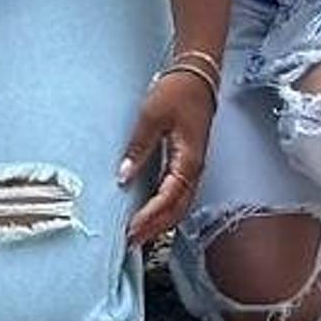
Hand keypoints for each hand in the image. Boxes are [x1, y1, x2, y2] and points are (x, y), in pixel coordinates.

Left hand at [116, 65, 215, 248]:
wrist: (197, 78)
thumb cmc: (177, 93)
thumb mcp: (152, 117)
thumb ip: (138, 149)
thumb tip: (123, 177)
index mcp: (188, 161)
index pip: (168, 199)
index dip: (150, 217)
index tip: (131, 230)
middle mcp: (194, 171)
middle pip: (177, 210)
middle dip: (155, 228)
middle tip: (131, 241)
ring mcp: (193, 169)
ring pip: (179, 206)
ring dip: (160, 222)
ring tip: (138, 233)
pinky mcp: (187, 165)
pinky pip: (177, 195)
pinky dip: (164, 209)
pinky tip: (149, 212)